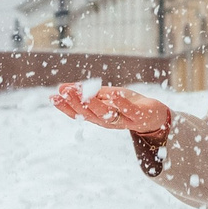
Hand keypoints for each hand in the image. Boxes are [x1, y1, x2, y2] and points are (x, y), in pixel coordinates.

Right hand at [52, 81, 172, 135]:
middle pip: (89, 114)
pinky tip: (114, 93)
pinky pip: (128, 111)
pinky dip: (121, 103)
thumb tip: (62, 87)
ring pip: (105, 114)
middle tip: (64, 92)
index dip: (65, 107)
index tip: (52, 97)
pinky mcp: (138, 116)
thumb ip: (86, 92)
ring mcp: (123, 120)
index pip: (78, 113)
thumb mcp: (105, 96)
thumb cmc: (128, 104)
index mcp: (98, 116)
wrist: (155, 116)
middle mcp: (108, 121)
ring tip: (81, 93)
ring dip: (93, 104)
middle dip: (76, 103)